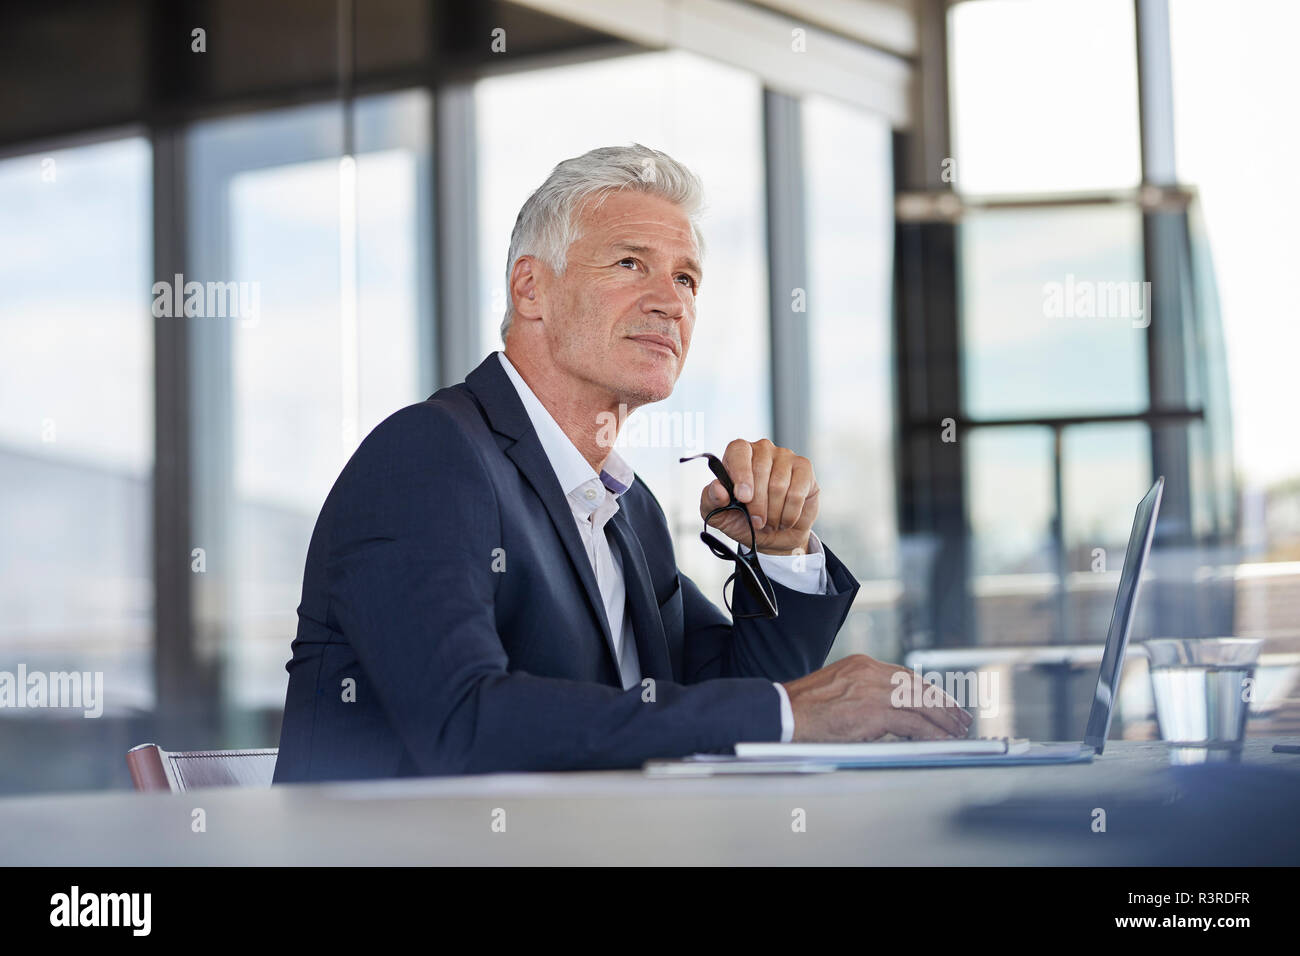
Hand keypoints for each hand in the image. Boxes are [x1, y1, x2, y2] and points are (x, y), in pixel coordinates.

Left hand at [699, 438, 817, 554]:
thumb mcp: (718, 514)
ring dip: (773, 512)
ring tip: (770, 521)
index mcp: (737, 454)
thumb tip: (717, 488)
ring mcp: (785, 456)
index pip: (738, 451)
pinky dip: (789, 513)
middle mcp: (761, 449)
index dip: (741, 474)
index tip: (743, 497)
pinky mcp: (804, 468)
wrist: (772, 536)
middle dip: (757, 504)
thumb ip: (711, 500)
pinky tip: (785, 519)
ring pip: (779, 484)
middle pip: (760, 471)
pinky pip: (797, 492)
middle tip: (756, 522)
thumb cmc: (743, 520)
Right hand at [781, 655, 974, 741]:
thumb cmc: (803, 709)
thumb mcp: (837, 692)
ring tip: (957, 730)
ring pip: (921, 703)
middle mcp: (871, 672)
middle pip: (918, 686)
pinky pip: (913, 722)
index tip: (941, 701)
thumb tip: (890, 714)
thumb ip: (863, 695)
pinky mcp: (874, 711)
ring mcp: (873, 690)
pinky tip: (939, 740)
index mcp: (862, 665)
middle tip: (959, 716)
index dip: (927, 690)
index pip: (905, 676)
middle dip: (942, 703)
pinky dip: (930, 732)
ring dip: (943, 719)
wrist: (785, 714)